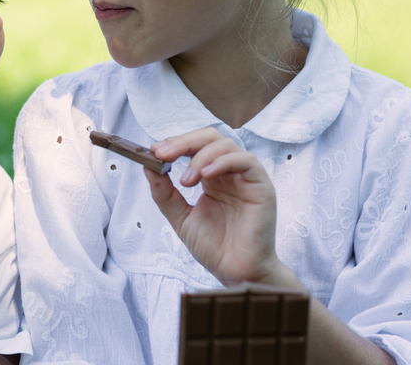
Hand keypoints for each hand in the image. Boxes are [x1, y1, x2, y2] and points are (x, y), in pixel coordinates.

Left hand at [148, 128, 286, 285]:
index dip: (175, 144)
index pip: (195, 146)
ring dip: (200, 157)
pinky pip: (246, 161)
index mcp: (212, 177)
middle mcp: (229, 173)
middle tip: (162, 154)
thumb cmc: (214, 247)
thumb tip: (148, 166)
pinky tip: (206, 176)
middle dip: (183, 142)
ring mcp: (246, 178)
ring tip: (186, 181)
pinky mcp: (262, 186)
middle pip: (209, 138)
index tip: (153, 151)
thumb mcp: (180, 217)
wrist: (235, 272)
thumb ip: (164, 193)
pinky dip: (223, 162)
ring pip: (226, 145)